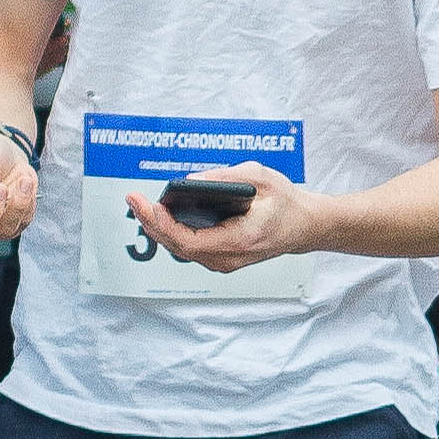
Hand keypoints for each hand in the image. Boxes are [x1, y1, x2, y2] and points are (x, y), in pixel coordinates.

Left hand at [126, 165, 312, 274]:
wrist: (305, 226)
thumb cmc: (285, 202)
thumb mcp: (260, 178)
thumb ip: (224, 177)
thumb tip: (188, 182)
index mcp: (239, 240)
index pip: (188, 241)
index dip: (163, 224)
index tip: (149, 203)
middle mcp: (228, 258)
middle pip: (177, 246)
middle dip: (151, 222)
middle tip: (133, 198)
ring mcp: (224, 261)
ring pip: (180, 249)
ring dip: (158, 227)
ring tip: (140, 204)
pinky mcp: (220, 257)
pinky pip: (188, 247)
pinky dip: (171, 230)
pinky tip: (160, 214)